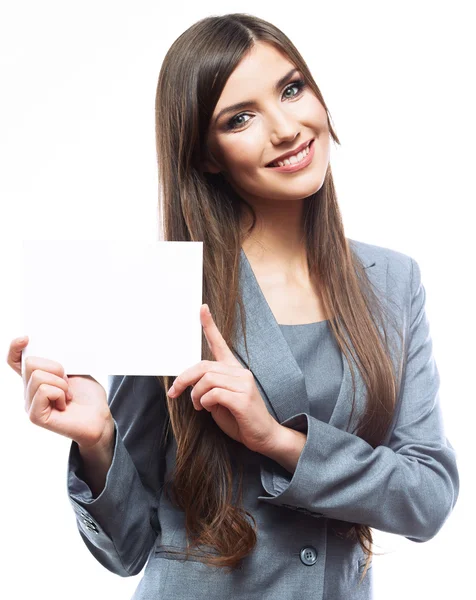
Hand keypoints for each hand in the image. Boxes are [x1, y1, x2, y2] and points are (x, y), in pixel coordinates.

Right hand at [6, 336, 112, 448]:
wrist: (100, 417)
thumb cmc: (88, 395)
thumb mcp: (75, 370)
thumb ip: (58, 361)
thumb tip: (46, 348)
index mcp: (37, 378)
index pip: (15, 361)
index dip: (15, 348)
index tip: (26, 339)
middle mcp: (29, 391)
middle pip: (30, 363)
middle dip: (55, 368)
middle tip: (68, 383)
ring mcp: (30, 404)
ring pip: (38, 376)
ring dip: (61, 383)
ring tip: (68, 395)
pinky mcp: (35, 416)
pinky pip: (44, 391)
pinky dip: (60, 394)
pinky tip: (64, 404)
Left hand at [167, 304, 279, 454]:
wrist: (264, 436)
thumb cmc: (240, 419)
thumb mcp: (220, 401)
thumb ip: (209, 388)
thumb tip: (193, 385)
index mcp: (235, 370)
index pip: (220, 343)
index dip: (210, 325)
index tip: (202, 308)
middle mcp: (240, 372)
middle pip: (203, 366)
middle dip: (184, 379)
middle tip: (174, 393)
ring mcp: (243, 384)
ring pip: (206, 380)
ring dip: (195, 395)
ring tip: (199, 406)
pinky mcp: (243, 398)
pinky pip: (213, 394)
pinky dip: (204, 402)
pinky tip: (208, 409)